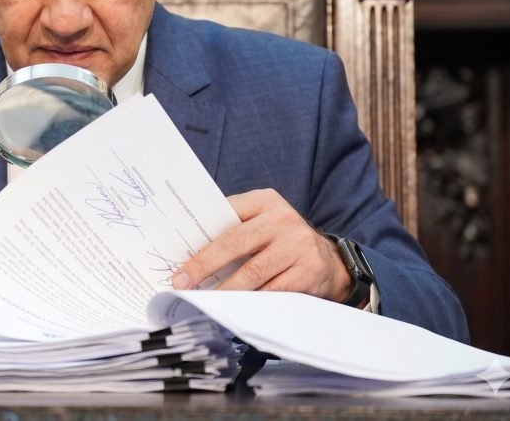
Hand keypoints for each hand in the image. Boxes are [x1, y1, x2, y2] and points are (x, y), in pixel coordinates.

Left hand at [170, 188, 352, 302]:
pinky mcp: (308, 271)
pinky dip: (251, 302)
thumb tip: (189, 250)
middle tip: (182, 282)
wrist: (330, 261)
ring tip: (205, 299)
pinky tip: (235, 309)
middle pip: (234, 243)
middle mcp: (282, 219)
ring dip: (225, 289)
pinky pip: (272, 291)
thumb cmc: (280, 241)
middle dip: (204, 265)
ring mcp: (297, 245)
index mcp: (264, 201)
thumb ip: (234, 227)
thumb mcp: (262, 223)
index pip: (226, 213)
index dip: (200, 235)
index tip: (178, 255)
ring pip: (252, 272)